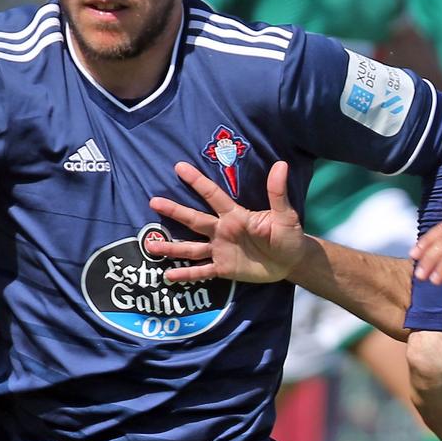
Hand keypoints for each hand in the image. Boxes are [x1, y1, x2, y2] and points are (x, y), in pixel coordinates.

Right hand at [146, 160, 304, 284]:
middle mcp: (222, 230)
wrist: (291, 261)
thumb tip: (281, 164)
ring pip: (191, 248)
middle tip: (153, 202)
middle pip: (194, 220)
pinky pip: (202, 272)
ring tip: (150, 245)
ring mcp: (220, 250)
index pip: (212, 196)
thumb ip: (277, 193)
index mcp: (235, 215)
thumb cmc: (288, 235)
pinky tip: (168, 276)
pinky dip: (186, 275)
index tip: (179, 167)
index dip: (197, 181)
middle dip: (174, 211)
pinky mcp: (224, 268)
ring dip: (171, 247)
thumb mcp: (285, 215)